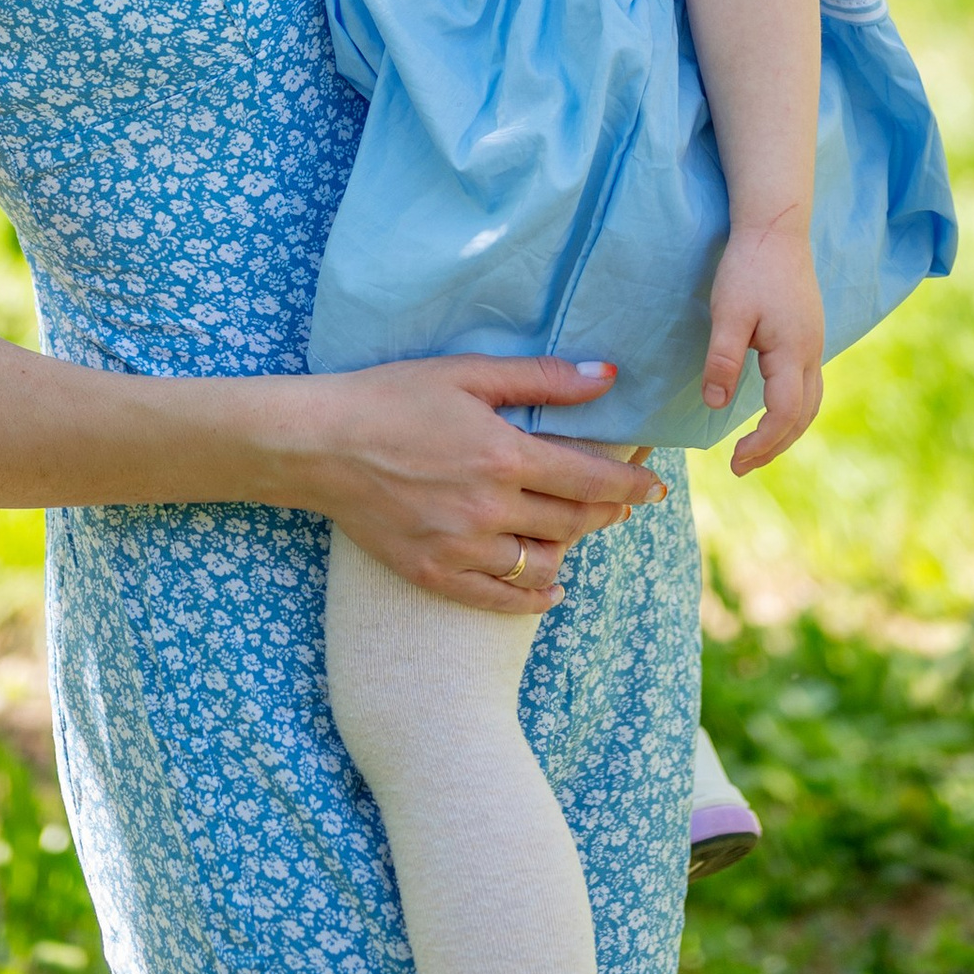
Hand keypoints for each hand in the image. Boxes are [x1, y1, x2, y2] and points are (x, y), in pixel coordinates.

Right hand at [286, 353, 666, 614]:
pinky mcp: (434, 574)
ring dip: (570, 549)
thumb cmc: (391, 396)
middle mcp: (489, 508)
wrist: (317, 444)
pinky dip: (533, 597)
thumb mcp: (467, 374)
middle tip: (624, 504)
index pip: (590, 478)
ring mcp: (461, 548)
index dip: (630, 484)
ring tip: (576, 532)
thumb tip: (607, 377)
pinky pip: (500, 598)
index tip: (655, 486)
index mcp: (503, 455)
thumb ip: (541, 379)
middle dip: (608, 512)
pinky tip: (549, 587)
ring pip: (543, 563)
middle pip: (573, 521)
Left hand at [705, 218, 823, 474]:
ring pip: (810, 402)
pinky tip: (773, 410)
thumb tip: (715, 404)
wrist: (776, 226)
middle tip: (741, 466)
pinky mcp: (809, 332)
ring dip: (786, 431)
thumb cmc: (748, 267)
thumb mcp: (727, 313)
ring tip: (757, 449)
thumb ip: (723, 360)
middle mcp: (812, 352)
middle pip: (803, 415)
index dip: (761, 443)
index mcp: (793, 352)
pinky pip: (808, 384)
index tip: (734, 461)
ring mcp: (814, 342)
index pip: (784, 414)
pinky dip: (793, 410)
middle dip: (774, 446)